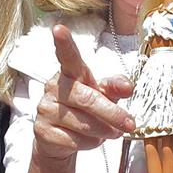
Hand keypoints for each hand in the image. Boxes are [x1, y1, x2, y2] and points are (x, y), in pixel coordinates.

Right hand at [32, 25, 133, 163]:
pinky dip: (91, 143)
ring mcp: (45, 110)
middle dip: (112, 114)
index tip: (59, 29)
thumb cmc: (85, 110)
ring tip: (110, 132)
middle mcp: (54, 88)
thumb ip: (115, 87)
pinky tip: (90, 139)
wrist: (60, 140)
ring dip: (104, 131)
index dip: (63, 43)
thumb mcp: (103, 95)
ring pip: (83, 123)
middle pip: (87, 99)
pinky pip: (75, 140)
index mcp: (70, 74)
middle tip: (129, 124)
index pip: (67, 57)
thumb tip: (128, 86)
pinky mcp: (43, 132)